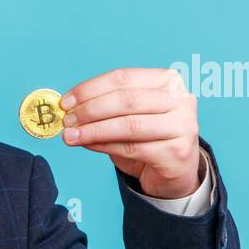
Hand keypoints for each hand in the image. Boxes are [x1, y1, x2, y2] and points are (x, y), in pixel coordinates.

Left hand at [59, 67, 202, 198]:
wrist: (174, 170)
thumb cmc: (148, 138)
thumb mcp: (127, 115)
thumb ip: (104, 107)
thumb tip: (69, 109)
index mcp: (167, 80)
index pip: (123, 78)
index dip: (90, 89)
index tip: (65, 101)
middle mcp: (180, 99)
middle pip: (126, 100)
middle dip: (90, 110)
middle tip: (67, 120)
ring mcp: (182, 126)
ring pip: (128, 125)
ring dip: (93, 130)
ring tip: (70, 136)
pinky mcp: (176, 152)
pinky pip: (131, 148)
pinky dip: (104, 146)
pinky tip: (88, 145)